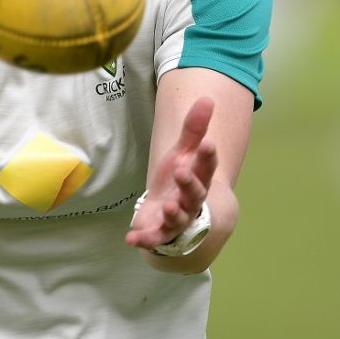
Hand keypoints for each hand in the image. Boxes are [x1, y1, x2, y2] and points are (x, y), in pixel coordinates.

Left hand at [125, 97, 217, 250]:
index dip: (208, 156)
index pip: (207, 167)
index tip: (208, 143)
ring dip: (173, 213)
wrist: (164, 212)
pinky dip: (144, 240)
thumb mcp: (182, 152)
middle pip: (195, 194)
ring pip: (178, 218)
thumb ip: (194, 129)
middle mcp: (191, 201)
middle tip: (181, 171)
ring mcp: (176, 219)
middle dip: (189, 184)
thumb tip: (207, 98)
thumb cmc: (176, 180)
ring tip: (167, 206)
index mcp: (198, 178)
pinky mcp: (159, 233)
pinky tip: (131, 238)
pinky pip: (154, 238)